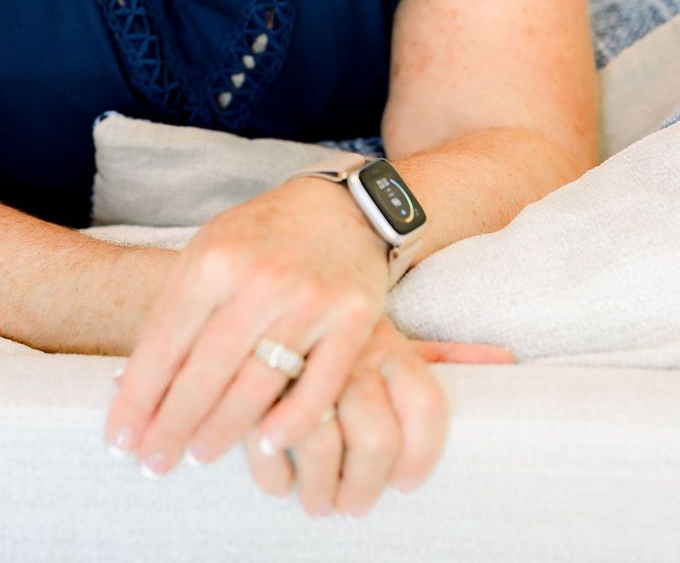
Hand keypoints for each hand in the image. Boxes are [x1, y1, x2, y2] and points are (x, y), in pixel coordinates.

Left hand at [104, 176, 390, 474]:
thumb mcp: (209, 253)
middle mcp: (259, 280)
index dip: (139, 397)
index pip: (166, 342)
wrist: (341, 208)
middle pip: (206, 370)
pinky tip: (265, 445)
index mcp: (214, 260)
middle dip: (173, 424)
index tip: (119, 440)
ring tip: (198, 457)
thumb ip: (175, 310)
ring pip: (257, 383)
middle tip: (152, 465)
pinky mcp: (352, 320)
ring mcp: (308, 301)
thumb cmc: (262, 238)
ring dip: (223, 430)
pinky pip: (319, 386)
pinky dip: (291, 422)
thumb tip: (128, 381)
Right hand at [242, 316, 514, 516]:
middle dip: (364, 486)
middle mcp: (349, 355)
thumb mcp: (392, 328)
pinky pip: (264, 441)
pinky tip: (279, 480)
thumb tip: (505, 360)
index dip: (421, 456)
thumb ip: (441, 351)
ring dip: (319, 488)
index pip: (425, 404)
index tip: (408, 484)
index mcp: (389, 342)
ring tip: (317, 501)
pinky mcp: (251, 376)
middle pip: (374, 438)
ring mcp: (301, 364)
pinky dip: (273, 475)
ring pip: (320, 445)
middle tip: (353, 506)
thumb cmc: (344, 309)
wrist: (285, 250)